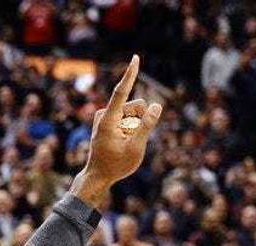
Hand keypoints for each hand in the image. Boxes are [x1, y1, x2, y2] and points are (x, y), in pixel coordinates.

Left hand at [70, 56, 162, 208]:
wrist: (98, 176)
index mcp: (108, 120)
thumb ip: (147, 126)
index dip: (130, 74)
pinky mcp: (108, 120)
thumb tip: (157, 106)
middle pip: (136, 106)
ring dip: (136, 126)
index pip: (121, 92)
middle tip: (133, 140)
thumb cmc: (115, 165)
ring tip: (126, 143)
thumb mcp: (136, 148)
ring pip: (134, 112)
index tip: (135, 58)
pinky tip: (123, 141)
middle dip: (142, 119)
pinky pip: (128, 117)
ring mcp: (105, 117)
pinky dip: (131, 128)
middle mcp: (105, 114)